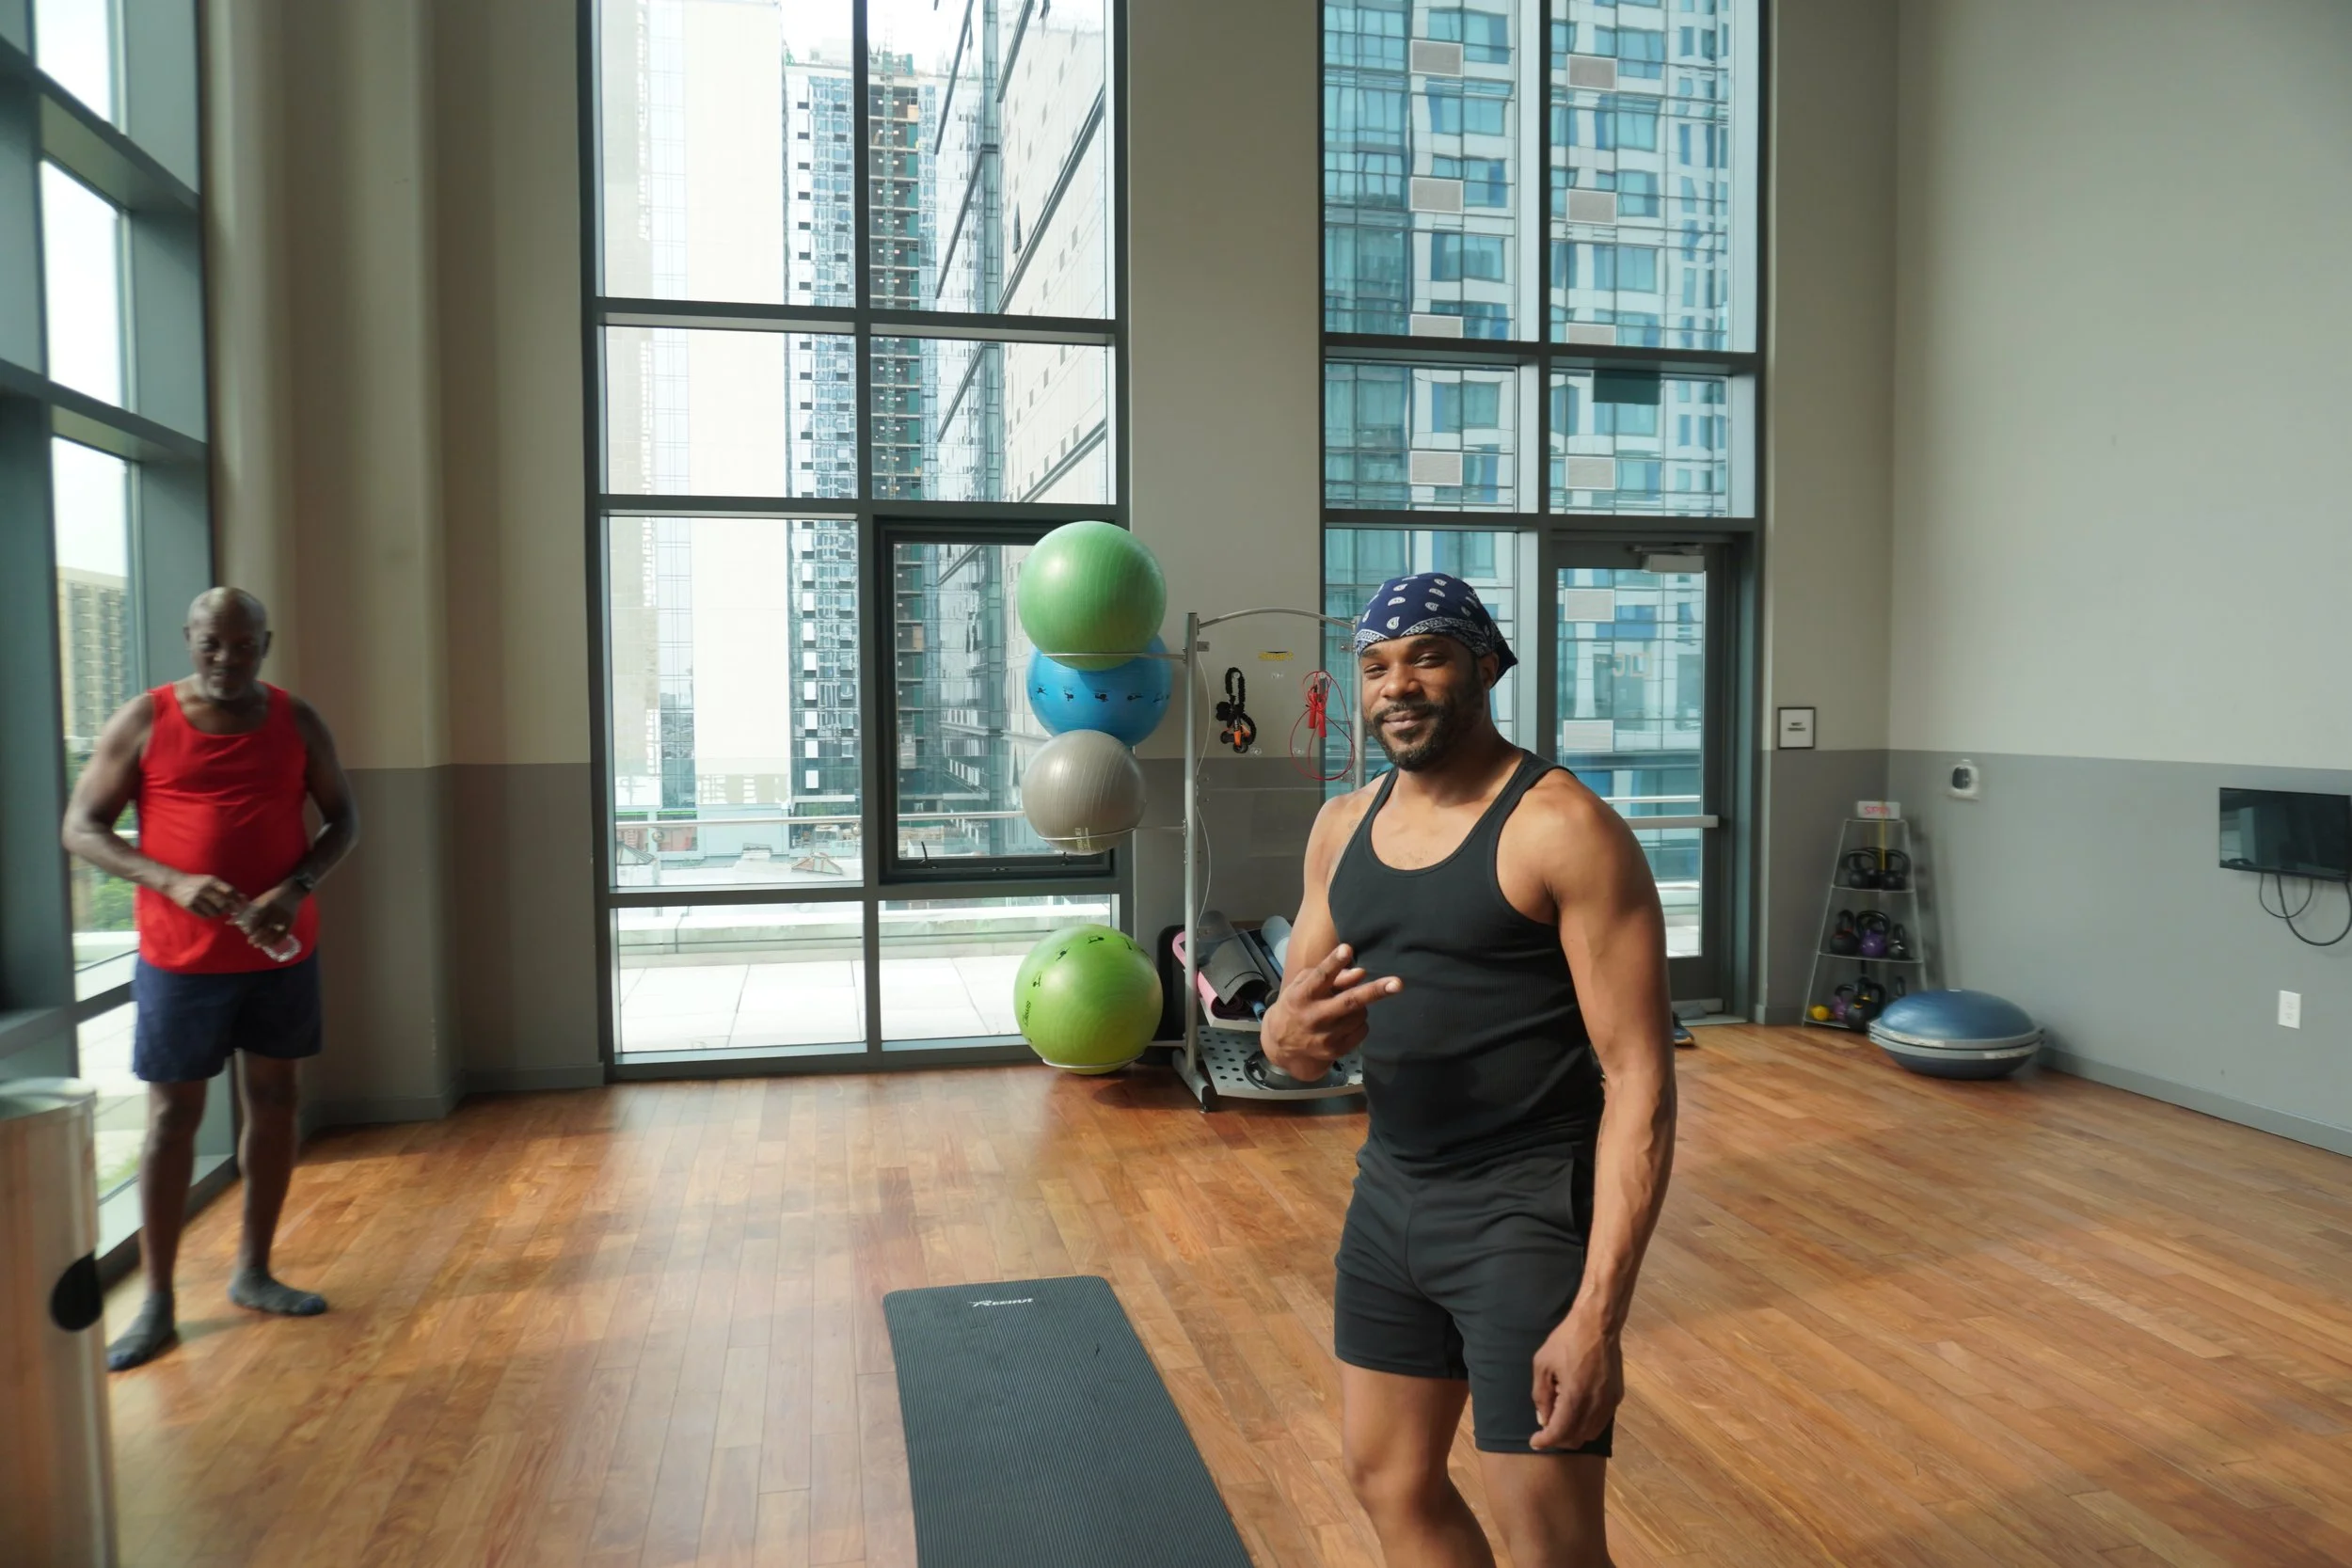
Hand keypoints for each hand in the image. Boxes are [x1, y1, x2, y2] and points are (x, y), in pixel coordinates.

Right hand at [166, 872, 247, 920]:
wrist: (174, 883)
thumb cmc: (196, 882)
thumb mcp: (210, 880)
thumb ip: (224, 888)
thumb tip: (242, 897)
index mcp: (212, 881)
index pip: (229, 891)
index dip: (238, 899)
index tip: (242, 905)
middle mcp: (205, 888)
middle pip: (223, 903)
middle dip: (229, 909)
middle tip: (229, 910)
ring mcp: (197, 898)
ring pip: (215, 911)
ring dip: (218, 913)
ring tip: (216, 909)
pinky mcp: (189, 906)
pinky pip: (205, 915)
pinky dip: (209, 915)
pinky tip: (207, 911)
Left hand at [233, 882, 305, 947]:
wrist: (293, 891)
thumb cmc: (273, 895)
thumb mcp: (259, 900)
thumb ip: (246, 910)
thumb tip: (229, 922)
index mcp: (267, 904)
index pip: (258, 919)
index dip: (252, 928)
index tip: (247, 933)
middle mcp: (276, 912)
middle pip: (265, 928)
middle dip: (257, 937)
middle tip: (250, 942)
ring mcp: (285, 918)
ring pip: (274, 932)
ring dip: (266, 941)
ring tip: (258, 945)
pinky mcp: (291, 921)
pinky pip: (284, 934)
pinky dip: (277, 940)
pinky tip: (271, 945)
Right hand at [1260, 943, 1400, 1078]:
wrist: (1280, 1045)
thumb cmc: (1296, 1005)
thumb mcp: (1304, 985)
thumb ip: (1330, 976)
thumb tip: (1361, 973)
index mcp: (1302, 995)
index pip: (1320, 976)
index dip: (1334, 962)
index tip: (1348, 948)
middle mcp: (1314, 1016)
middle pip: (1350, 1002)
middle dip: (1375, 991)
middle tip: (1398, 983)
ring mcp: (1325, 1037)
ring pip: (1360, 1014)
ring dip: (1361, 1006)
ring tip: (1345, 1007)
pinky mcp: (1335, 1051)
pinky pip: (1362, 1030)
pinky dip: (1360, 1023)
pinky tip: (1345, 1022)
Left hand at [1529, 1311, 1622, 1450]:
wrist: (1598, 1324)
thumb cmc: (1566, 1341)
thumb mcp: (1542, 1365)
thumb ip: (1541, 1395)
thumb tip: (1543, 1419)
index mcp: (1575, 1398)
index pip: (1559, 1433)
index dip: (1544, 1441)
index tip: (1534, 1441)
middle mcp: (1595, 1405)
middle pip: (1576, 1438)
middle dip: (1558, 1439)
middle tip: (1545, 1429)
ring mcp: (1609, 1403)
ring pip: (1590, 1433)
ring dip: (1573, 1433)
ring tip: (1561, 1416)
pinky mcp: (1617, 1397)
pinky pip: (1601, 1422)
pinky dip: (1587, 1424)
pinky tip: (1577, 1409)